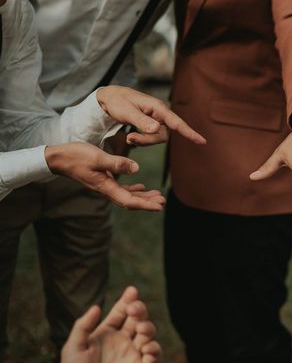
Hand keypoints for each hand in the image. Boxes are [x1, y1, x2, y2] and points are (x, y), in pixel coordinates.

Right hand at [45, 142, 164, 210]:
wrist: (58, 158)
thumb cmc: (76, 156)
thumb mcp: (98, 157)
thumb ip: (117, 163)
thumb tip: (137, 169)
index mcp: (106, 187)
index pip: (130, 201)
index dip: (146, 205)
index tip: (160, 206)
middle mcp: (107, 189)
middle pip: (131, 201)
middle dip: (148, 202)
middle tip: (163, 201)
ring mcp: (105, 186)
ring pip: (128, 195)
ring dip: (143, 197)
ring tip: (158, 196)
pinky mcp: (103, 180)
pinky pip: (121, 189)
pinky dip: (133, 190)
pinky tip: (141, 188)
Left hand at [60, 286, 160, 362]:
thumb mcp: (72, 349)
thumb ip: (83, 326)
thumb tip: (97, 306)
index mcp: (106, 333)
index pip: (120, 311)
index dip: (127, 299)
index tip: (132, 290)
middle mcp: (122, 340)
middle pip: (138, 317)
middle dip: (139, 309)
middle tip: (134, 309)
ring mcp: (132, 353)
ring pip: (149, 332)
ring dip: (148, 328)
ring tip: (139, 331)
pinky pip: (154, 353)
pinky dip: (154, 349)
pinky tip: (145, 351)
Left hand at [96, 86, 205, 146]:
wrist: (107, 99)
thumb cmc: (117, 101)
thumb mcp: (127, 111)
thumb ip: (142, 121)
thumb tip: (157, 130)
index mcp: (157, 107)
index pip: (177, 122)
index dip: (189, 132)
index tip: (202, 141)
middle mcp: (159, 113)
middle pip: (164, 134)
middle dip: (148, 140)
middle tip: (130, 139)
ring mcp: (155, 119)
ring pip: (158, 138)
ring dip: (143, 141)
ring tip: (128, 138)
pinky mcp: (150, 124)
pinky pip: (151, 137)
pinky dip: (141, 140)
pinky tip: (130, 137)